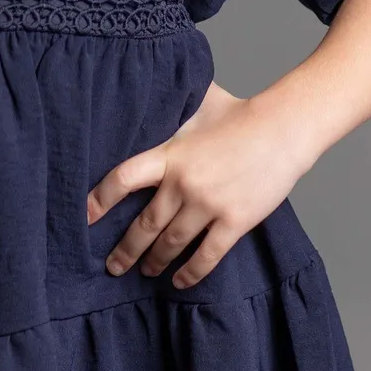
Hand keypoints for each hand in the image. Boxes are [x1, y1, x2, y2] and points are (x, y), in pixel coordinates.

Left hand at [85, 79, 316, 290]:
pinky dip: (191, 272)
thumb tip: (152, 90)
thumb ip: (173, 110)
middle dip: (126, 249)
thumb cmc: (242, 113)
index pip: (123, 178)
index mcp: (171, 154)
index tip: (85, 218)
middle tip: (113, 266)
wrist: (284, 128)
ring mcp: (209, 204)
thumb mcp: (198, 105)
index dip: (100, 199)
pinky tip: (180, 280)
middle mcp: (184, 182)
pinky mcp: (235, 221)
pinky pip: (207, 256)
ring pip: (172, 243)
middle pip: (145, 224)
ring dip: (155, 261)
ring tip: (145, 272)